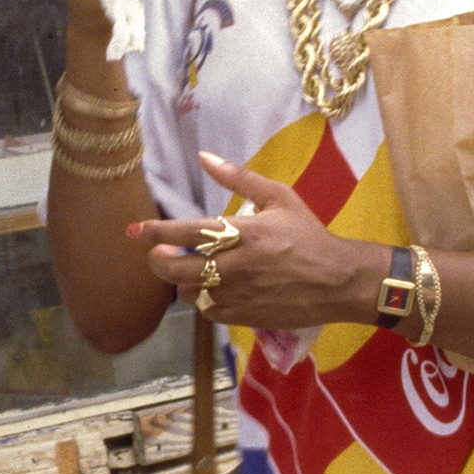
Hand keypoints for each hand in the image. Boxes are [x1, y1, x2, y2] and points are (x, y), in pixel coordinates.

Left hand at [133, 153, 386, 329]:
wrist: (338, 280)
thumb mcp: (280, 197)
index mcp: (244, 233)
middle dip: (158, 260)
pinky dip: (203, 299)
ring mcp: (239, 295)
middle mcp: (236, 266)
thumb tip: (205, 157)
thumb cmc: (308, 235)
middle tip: (160, 252)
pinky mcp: (244, 316)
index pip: (187, 232)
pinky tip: (212, 287)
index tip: (135, 230)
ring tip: (192, 268)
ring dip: (182, 280)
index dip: (155, 232)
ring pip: (188, 293)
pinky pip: (207, 311)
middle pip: (176, 268)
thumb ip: (239, 178)